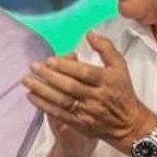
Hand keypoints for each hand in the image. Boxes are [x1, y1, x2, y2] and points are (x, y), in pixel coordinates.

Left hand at [23, 33, 155, 152]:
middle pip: (70, 86)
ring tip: (27, 81)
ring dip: (42, 91)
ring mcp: (88, 112)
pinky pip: (59, 114)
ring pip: (62, 101)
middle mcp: (97, 97)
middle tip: (32, 66)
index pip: (84, 73)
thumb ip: (105, 48)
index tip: (49, 60)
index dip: (66, 66)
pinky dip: (44, 106)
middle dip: (49, 76)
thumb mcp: (120, 66)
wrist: (129, 123)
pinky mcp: (80, 124)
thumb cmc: (122, 91)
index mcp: (107, 81)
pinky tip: (31, 96)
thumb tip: (90, 33)